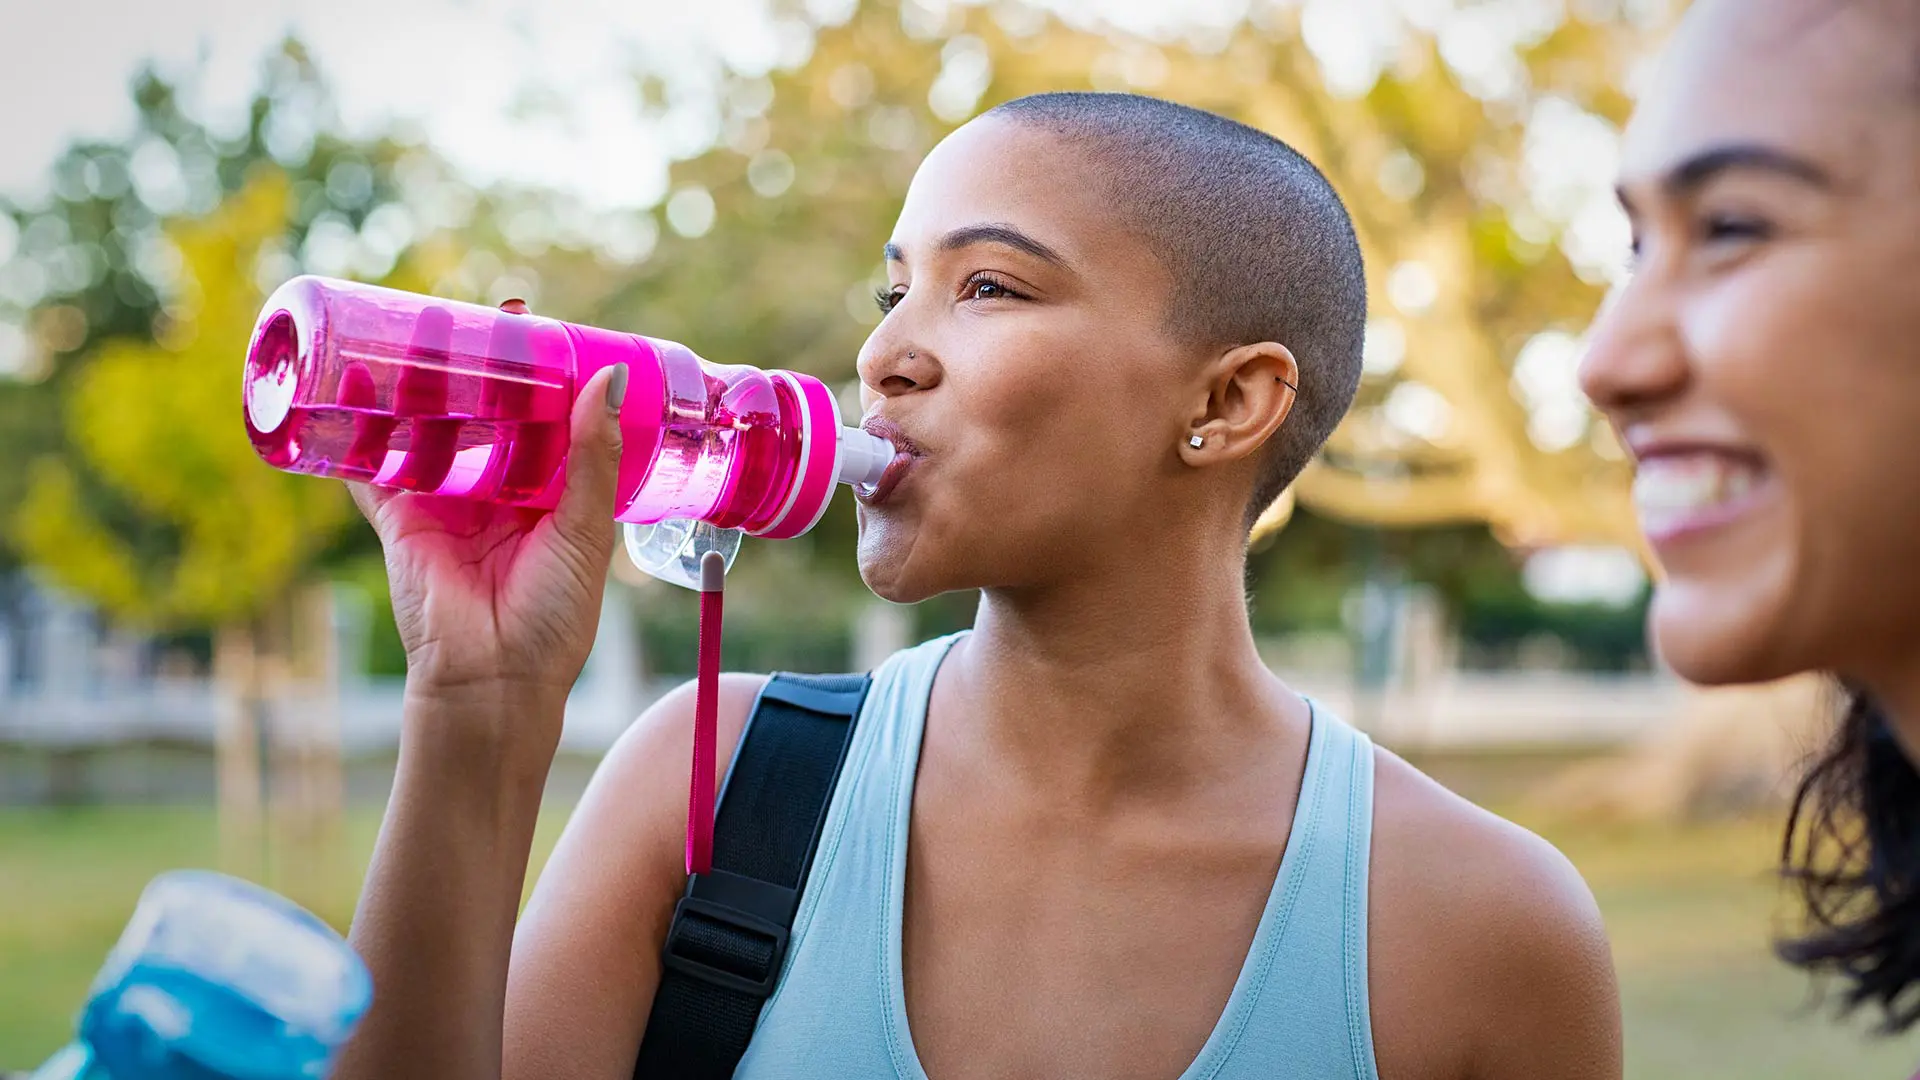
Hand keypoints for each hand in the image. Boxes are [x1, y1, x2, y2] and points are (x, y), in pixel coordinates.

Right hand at [350, 299, 628, 724]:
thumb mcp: (584, 529)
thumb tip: (606, 378)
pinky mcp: (399, 517)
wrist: (492, 682)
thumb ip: (591, 457)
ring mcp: (445, 502)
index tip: (540, 328)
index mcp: (548, 495)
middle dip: (480, 367)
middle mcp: (496, 493)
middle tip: (484, 314)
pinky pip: (374, 466)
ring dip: (424, 385)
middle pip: (485, 415)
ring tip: (423, 329)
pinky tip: (353, 381)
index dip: (541, 376)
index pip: (544, 420)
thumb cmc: (553, 619)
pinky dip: (361, 429)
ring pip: (430, 428)